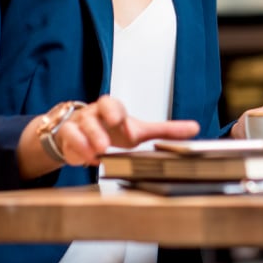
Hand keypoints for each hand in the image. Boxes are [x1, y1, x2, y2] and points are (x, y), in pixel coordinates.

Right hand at [48, 94, 199, 166]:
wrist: (84, 135)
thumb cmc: (113, 130)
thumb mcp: (139, 131)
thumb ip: (165, 131)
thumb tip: (194, 128)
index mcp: (112, 109)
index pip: (112, 104)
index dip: (116, 113)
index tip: (125, 126)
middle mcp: (93, 113)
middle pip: (94, 113)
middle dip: (99, 128)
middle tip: (106, 144)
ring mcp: (78, 124)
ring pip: (78, 127)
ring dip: (87, 140)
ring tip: (98, 153)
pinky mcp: (67, 137)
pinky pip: (67, 139)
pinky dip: (77, 149)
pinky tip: (88, 159)